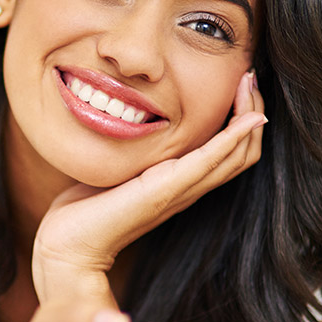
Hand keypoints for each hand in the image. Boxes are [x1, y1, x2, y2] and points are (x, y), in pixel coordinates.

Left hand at [33, 71, 265, 303]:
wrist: (69, 245)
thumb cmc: (86, 208)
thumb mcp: (119, 169)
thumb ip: (135, 153)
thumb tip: (130, 121)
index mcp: (179, 183)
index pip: (229, 152)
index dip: (241, 118)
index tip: (239, 83)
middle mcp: (187, 189)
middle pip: (242, 153)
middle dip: (252, 110)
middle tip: (251, 76)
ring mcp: (179, 191)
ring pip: (237, 156)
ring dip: (249, 116)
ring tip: (250, 82)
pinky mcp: (164, 190)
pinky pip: (210, 161)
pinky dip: (233, 138)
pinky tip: (248, 118)